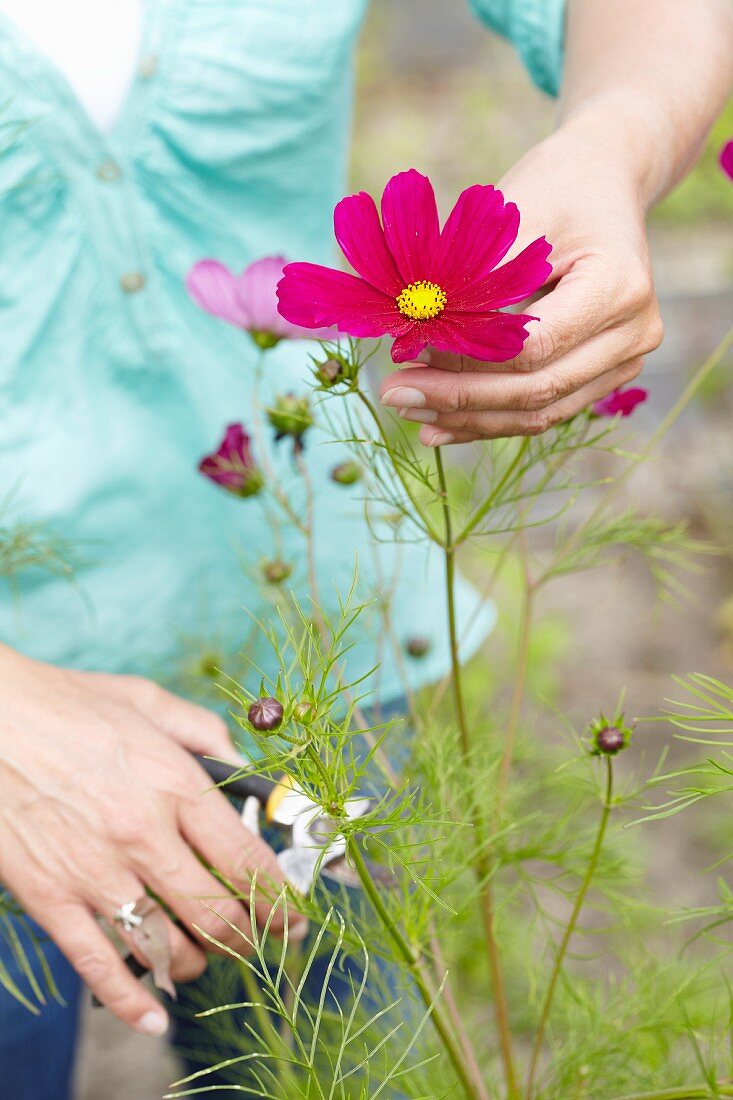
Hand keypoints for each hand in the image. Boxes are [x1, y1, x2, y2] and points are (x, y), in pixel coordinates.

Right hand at [0, 646, 304, 1034]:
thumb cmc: (68, 704)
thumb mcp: (149, 701)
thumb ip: (204, 732)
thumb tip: (242, 765)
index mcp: (175, 783)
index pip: (247, 859)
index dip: (281, 897)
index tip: (294, 914)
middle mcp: (144, 834)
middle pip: (218, 912)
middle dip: (252, 937)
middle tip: (263, 942)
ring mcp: (96, 871)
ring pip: (168, 946)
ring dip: (199, 963)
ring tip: (207, 957)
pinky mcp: (51, 895)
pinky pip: (98, 963)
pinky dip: (130, 1000)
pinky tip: (154, 1016)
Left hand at [379, 116, 663, 443]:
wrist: (605, 182)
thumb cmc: (556, 187)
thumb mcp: (513, 213)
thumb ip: (474, 279)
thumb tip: (415, 336)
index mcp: (620, 287)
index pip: (533, 346)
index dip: (466, 359)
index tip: (410, 353)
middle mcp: (634, 333)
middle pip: (536, 390)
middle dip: (459, 399)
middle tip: (396, 394)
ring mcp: (624, 361)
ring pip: (539, 412)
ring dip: (469, 419)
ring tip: (410, 411)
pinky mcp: (603, 376)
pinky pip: (543, 409)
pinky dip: (489, 418)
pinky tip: (440, 425)